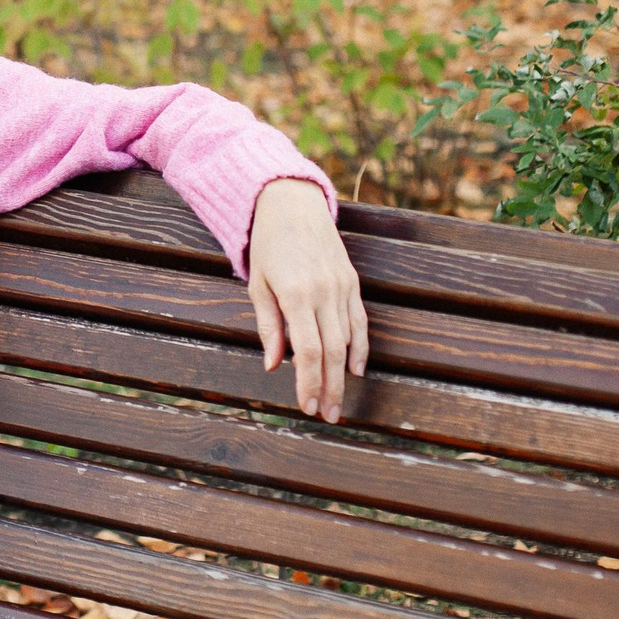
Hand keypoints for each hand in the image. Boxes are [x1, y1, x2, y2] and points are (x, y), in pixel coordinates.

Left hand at [245, 180, 368, 424]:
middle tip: (327, 415)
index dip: (308, 382)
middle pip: (330, 352)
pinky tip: (356, 369)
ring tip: (338, 401)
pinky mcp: (352, 282)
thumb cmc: (267, 245)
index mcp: (296, 294)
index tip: (306, 406)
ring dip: (343, 374)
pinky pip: (360, 321)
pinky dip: (361, 347)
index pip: (306, 350)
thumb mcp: (257, 284)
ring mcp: (342, 287)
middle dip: (329, 387)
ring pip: (347, 340)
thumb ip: (268, 326)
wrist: (292, 203)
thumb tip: (273, 366)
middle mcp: (324, 292)